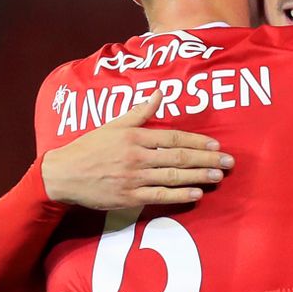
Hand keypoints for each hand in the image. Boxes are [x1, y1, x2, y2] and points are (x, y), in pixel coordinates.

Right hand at [41, 90, 233, 209]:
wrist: (64, 175)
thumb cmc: (89, 147)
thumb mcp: (113, 124)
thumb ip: (140, 112)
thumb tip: (160, 93)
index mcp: (135, 136)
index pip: (173, 137)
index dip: (197, 141)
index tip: (216, 144)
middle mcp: (137, 157)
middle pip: (179, 156)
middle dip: (206, 159)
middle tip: (228, 162)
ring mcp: (134, 178)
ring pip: (173, 176)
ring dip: (199, 176)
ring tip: (218, 177)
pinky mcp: (129, 198)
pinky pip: (159, 196)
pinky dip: (179, 195)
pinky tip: (196, 194)